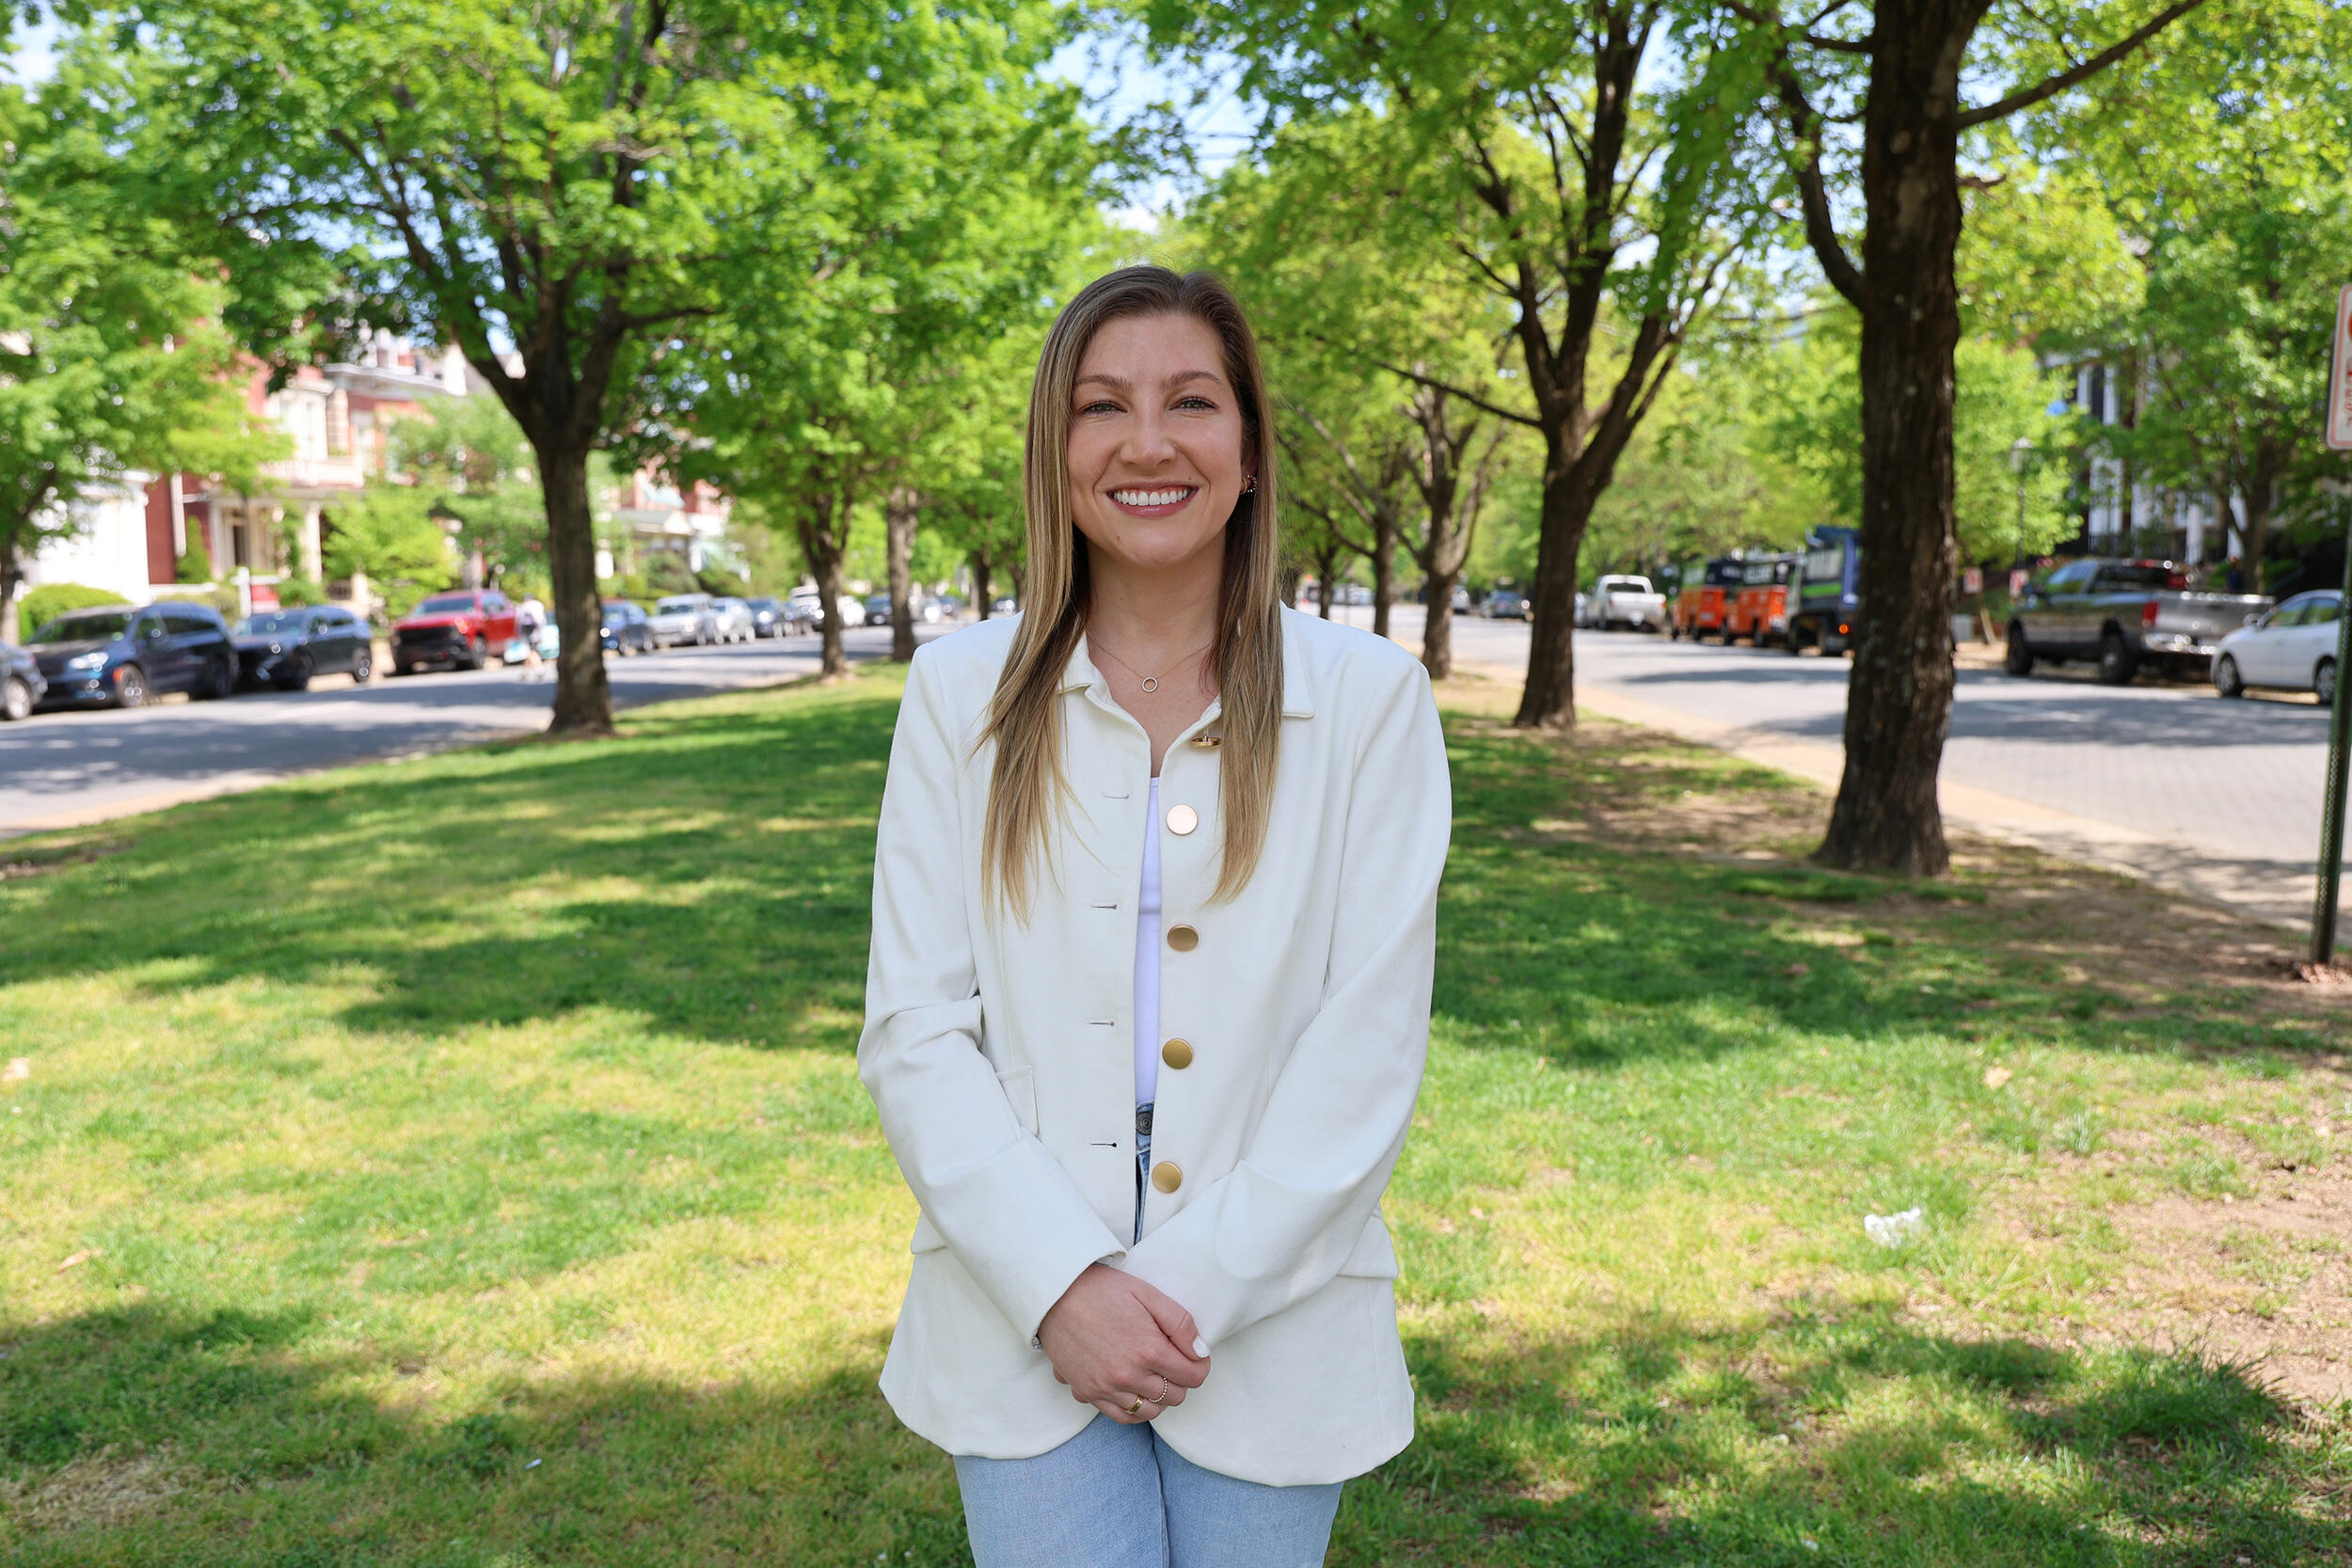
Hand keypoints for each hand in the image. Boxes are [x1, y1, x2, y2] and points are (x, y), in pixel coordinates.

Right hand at [1037, 1264, 1210, 1422]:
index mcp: (1149, 1350)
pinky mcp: (1088, 1393)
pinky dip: (1135, 1409)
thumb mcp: (1149, 1295)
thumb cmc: (1103, 1290)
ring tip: (1155, 1377)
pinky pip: (1122, 1416)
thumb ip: (1181, 1324)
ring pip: (1150, 1411)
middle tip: (1174, 1362)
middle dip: (1181, 1381)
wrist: (1056, 1294)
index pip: (1193, 1377)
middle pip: (1175, 1397)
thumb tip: (1201, 1352)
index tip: (1195, 1357)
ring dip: (1160, 1397)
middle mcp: (1129, 1376)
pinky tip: (1136, 1392)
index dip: (1200, 1366)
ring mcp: (1106, 1388)